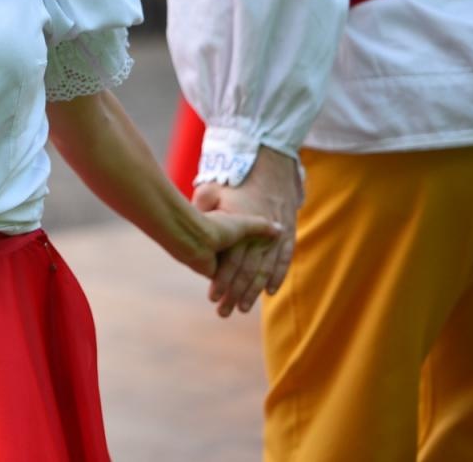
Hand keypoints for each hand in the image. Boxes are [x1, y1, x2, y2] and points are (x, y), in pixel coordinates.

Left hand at [192, 147, 302, 317]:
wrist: (267, 160)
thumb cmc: (233, 177)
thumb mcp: (211, 190)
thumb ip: (201, 210)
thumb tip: (185, 224)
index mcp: (241, 223)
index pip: (231, 260)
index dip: (222, 280)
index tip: (212, 296)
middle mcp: (261, 231)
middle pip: (248, 270)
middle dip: (235, 294)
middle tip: (224, 312)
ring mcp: (277, 231)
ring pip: (266, 269)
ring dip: (254, 291)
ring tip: (243, 308)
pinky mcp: (287, 230)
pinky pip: (285, 258)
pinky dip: (277, 275)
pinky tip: (271, 292)